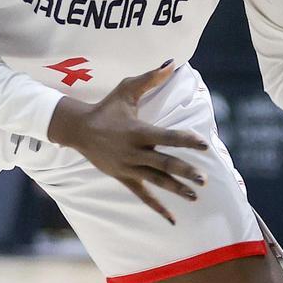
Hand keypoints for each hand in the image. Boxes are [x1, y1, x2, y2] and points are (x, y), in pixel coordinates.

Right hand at [47, 62, 207, 223]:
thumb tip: (172, 63)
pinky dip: (157, 207)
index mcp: (138, 131)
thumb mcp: (127, 90)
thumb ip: (150, 78)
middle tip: (204, 178)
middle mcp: (134, 151)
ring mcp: (128, 167)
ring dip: (176, 189)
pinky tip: (172, 219)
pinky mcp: (123, 177)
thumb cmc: (107, 107)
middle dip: (185, 171)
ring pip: (156, 181)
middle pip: (164, 163)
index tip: (203, 145)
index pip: (167, 137)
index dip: (185, 140)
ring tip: (195, 196)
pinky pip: (142, 195)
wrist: (78, 129)